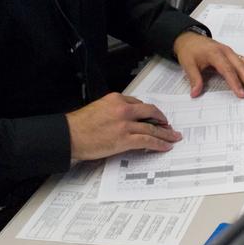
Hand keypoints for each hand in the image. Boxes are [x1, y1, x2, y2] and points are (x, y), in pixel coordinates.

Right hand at [66, 93, 181, 160]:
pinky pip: (148, 140)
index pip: (139, 104)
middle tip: (169, 125)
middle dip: (162, 119)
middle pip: (150, 112)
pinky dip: (159, 143)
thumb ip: (114, 110)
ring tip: (173, 137)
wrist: (69, 136)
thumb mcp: (98, 108)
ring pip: (152, 127)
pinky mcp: (124, 139)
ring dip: (165, 133)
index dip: (149, 112)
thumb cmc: (79, 125)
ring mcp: (125, 124)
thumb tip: (127, 119)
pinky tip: (165, 145)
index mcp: (116, 99)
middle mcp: (123, 109)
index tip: (155, 117)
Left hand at [174, 30, 243, 98]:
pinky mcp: (233, 55)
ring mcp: (231, 52)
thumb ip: (194, 79)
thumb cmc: (190, 50)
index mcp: (215, 53)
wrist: (190, 38)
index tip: (241, 93)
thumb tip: (195, 93)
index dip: (235, 82)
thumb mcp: (188, 64)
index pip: (227, 70)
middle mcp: (226, 52)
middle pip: (241, 66)